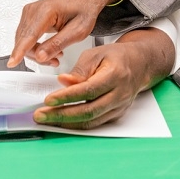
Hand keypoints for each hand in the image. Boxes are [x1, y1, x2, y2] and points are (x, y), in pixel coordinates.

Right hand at [9, 0, 119, 67]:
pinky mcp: (29, 17)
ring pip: (23, 41)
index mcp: (47, 11)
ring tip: (55, 55)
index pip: (30, 35)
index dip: (20, 51)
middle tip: (55, 60)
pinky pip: (25, 37)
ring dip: (36, 52)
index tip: (12, 62)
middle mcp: (34, 9)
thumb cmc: (83, 9)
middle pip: (25, 41)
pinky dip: (34, 47)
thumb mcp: (77, 31)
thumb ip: (58, 44)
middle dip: (37, 56)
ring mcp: (29, 12)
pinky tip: (47, 50)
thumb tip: (40, 56)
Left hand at [31, 28, 173, 129]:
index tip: (48, 100)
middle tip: (40, 115)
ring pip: (90, 121)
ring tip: (46, 119)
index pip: (88, 90)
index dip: (67, 97)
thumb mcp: (96, 54)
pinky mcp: (116, 115)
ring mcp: (119, 107)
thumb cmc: (116, 57)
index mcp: (115, 75)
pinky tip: (61, 121)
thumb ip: (79, 70)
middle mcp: (119, 94)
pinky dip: (76, 124)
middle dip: (61, 115)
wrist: (139, 65)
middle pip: (88, 111)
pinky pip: (94, 123)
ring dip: (66, 123)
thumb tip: (63, 82)